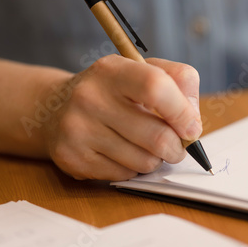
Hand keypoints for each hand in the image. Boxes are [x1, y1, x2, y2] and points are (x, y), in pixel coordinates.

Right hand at [41, 55, 200, 180]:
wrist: (55, 108)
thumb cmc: (114, 91)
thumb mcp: (143, 71)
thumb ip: (179, 83)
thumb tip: (192, 123)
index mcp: (112, 70)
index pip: (156, 87)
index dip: (183, 112)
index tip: (191, 128)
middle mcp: (90, 97)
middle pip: (157, 137)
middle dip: (176, 148)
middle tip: (175, 146)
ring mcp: (77, 130)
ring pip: (144, 162)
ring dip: (156, 159)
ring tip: (145, 146)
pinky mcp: (72, 158)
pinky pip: (124, 176)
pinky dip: (133, 169)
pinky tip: (121, 153)